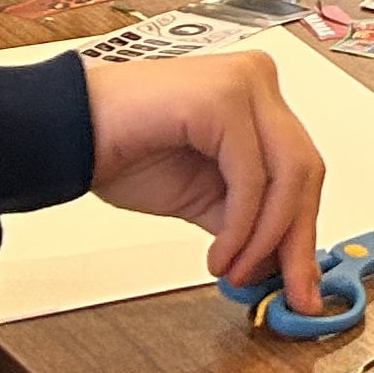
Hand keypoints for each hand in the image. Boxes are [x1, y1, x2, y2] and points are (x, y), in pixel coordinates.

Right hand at [85, 49, 326, 310]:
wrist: (67, 134)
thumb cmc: (125, 151)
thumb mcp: (206, 198)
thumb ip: (248, 222)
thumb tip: (285, 266)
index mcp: (258, 99)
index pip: (303, 169)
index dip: (305, 232)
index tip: (302, 283)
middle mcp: (258, 81)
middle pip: (305, 171)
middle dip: (297, 241)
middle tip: (288, 291)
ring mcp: (244, 83)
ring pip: (288, 174)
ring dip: (265, 238)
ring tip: (237, 271)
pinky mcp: (223, 97)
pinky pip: (251, 176)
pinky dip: (241, 226)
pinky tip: (220, 253)